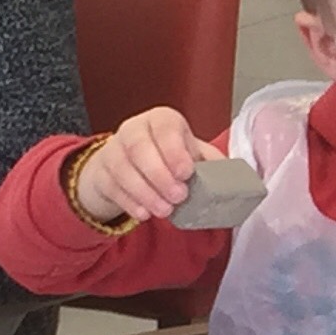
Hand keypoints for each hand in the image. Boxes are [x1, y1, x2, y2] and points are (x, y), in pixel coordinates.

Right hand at [77, 107, 207, 225]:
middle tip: (179, 196)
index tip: (186, 172)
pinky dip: (129, 202)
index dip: (174, 149)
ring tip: (165, 210)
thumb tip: (234, 180)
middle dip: (159, 174)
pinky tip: (144, 214)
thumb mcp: (191, 154)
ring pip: (122, 167)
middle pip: (139, 147)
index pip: (164, 126)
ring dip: (145, 192)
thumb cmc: (167, 158)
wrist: (130, 165)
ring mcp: (113, 149)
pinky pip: (111, 186)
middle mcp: (134, 129)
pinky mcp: (101, 172)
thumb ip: (210, 163)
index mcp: (161, 120)